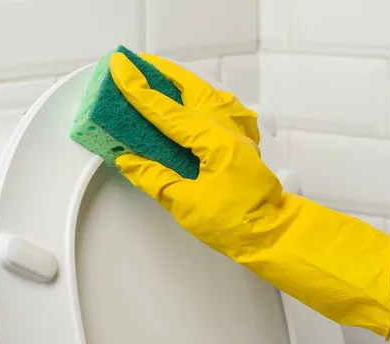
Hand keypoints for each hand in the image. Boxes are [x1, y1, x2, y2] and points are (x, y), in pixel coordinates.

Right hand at [110, 52, 389, 338]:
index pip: (167, 109)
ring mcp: (239, 131)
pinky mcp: (241, 140)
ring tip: (158, 77)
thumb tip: (127, 160)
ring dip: (181, 83)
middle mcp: (229, 128)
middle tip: (136, 64)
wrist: (271, 232)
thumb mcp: (187, 204)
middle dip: (162, 73)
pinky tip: (192, 103)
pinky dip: (201, 99)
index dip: (139, 89)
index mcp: (214, 140)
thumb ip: (154, 178)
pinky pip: (220, 107)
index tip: (119, 69)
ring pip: (207, 93)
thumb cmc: (237, 222)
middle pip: (191, 88)